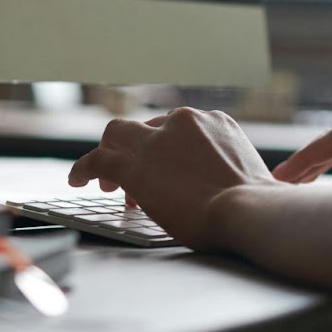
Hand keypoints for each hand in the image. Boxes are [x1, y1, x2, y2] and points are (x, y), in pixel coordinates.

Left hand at [68, 107, 281, 248]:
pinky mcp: (134, 164)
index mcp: (213, 121)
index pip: (178, 128)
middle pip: (146, 125)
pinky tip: (77, 179)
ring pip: (117, 133)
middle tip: (131, 172)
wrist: (246, 209)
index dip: (166, 150)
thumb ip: (224, 166)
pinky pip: (99, 159)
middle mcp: (183, 121)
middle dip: (136, 145)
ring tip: (107, 181)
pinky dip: (85, 167)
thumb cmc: (255, 203)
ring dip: (111, 154)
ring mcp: (157, 140)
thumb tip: (217, 183)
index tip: (165, 171)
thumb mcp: (245, 171)